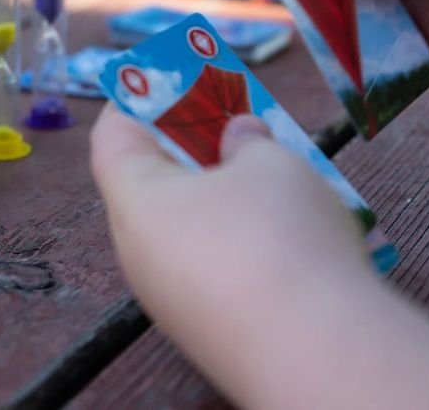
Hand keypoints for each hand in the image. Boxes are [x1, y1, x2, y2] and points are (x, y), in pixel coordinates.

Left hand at [90, 106, 373, 405]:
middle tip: (236, 121)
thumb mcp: (271, 163)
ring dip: (224, 195)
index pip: (112, 138)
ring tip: (276, 171)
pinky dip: (241, 241)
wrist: (316, 354)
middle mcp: (139, 253)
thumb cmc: (279, 235)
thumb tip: (237, 136)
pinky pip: (213, 269)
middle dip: (194, 147)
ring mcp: (171, 299)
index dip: (136, 98)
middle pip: (152, 184)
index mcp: (135, 201)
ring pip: (187, 228)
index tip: (169, 75)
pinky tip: (289, 232)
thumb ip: (247, 141)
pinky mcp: (208, 330)